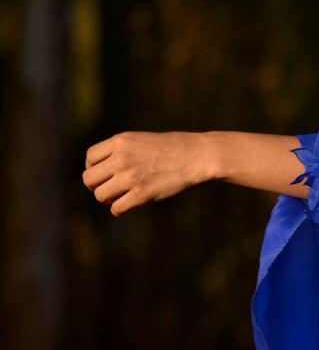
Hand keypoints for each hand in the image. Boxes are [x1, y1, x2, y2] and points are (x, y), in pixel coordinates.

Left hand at [82, 131, 214, 215]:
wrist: (198, 156)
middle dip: (98, 186)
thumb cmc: (174, 148)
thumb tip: (105, 170)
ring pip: (100, 195)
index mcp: (120, 142)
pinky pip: (116, 208)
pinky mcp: (141, 194)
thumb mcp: (142, 141)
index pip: (90, 158)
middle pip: (89, 179)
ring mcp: (130, 177)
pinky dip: (120, 209)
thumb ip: (122, 151)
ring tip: (122, 196)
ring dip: (109, 199)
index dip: (94, 168)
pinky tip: (130, 204)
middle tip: (111, 188)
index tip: (105, 174)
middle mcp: (121, 158)